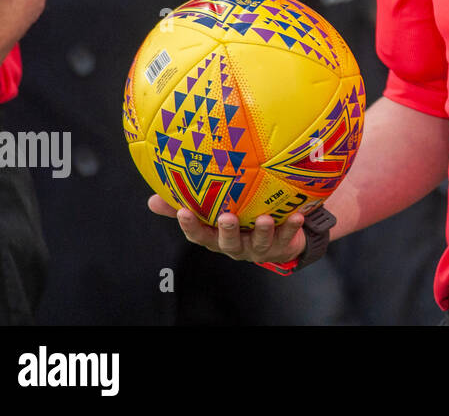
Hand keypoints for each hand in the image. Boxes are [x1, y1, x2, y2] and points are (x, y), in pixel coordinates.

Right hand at [147, 194, 305, 264]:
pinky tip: (296, 215)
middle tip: (226, 217)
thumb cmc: (240, 221)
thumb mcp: (212, 214)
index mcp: (217, 238)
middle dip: (226, 231)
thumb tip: (152, 199)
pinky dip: (290, 227)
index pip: (199, 235)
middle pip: (227, 242)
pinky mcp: (281, 245)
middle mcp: (235, 246)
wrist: (280, 236)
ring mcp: (258, 248)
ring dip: (261, 231)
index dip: (190, 225)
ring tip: (264, 219)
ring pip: (258, 243)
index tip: (183, 211)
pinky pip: (286, 237)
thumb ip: (184, 205)